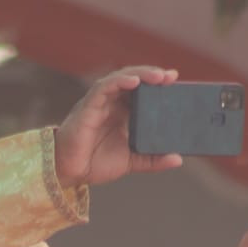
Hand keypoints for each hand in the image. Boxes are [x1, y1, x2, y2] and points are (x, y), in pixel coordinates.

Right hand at [55, 66, 181, 186]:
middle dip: (153, 75)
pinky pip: (104, 88)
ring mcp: (101, 103)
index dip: (158, 84)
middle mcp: (113, 104)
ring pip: (121, 79)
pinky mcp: (89, 106)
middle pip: (134, 80)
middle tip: (171, 77)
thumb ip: (153, 160)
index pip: (143, 91)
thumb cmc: (95, 163)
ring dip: (140, 74)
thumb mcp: (132, 161)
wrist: (70, 172)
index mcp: (123, 113)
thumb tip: (178, 159)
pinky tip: (134, 81)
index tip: (175, 81)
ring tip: (158, 76)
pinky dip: (120, 81)